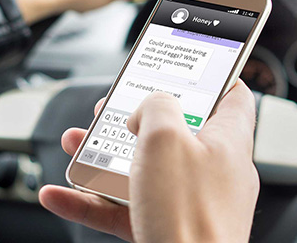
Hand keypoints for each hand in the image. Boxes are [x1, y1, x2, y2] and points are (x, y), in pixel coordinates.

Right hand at [39, 80, 259, 242]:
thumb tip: (151, 106)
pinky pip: (131, 206)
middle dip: (139, 118)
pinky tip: (64, 194)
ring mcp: (194, 199)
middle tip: (115, 110)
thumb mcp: (166, 138)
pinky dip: (97, 199)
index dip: (211, 78)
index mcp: (228, 138)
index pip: (232, 95)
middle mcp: (216, 168)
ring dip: (109, 156)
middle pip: (179, 130)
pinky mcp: (171, 227)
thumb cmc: (190, 214)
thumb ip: (158, 106)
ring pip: (149, 168)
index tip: (185, 70)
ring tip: (79, 143)